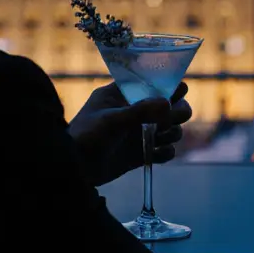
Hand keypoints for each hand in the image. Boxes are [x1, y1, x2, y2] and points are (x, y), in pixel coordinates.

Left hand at [68, 82, 192, 186]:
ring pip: (171, 128)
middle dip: (177, 112)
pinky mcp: (141, 153)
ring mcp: (139, 132)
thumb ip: (139, 110)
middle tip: (172, 118)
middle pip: (170, 106)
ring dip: (173, 132)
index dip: (169, 85)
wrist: (74, 169)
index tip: (178, 91)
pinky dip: (166, 152)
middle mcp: (135, 111)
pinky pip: (164, 150)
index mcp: (124, 94)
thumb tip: (168, 103)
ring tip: (161, 137)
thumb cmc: (86, 136)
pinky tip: (158, 153)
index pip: (152, 83)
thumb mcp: (111, 120)